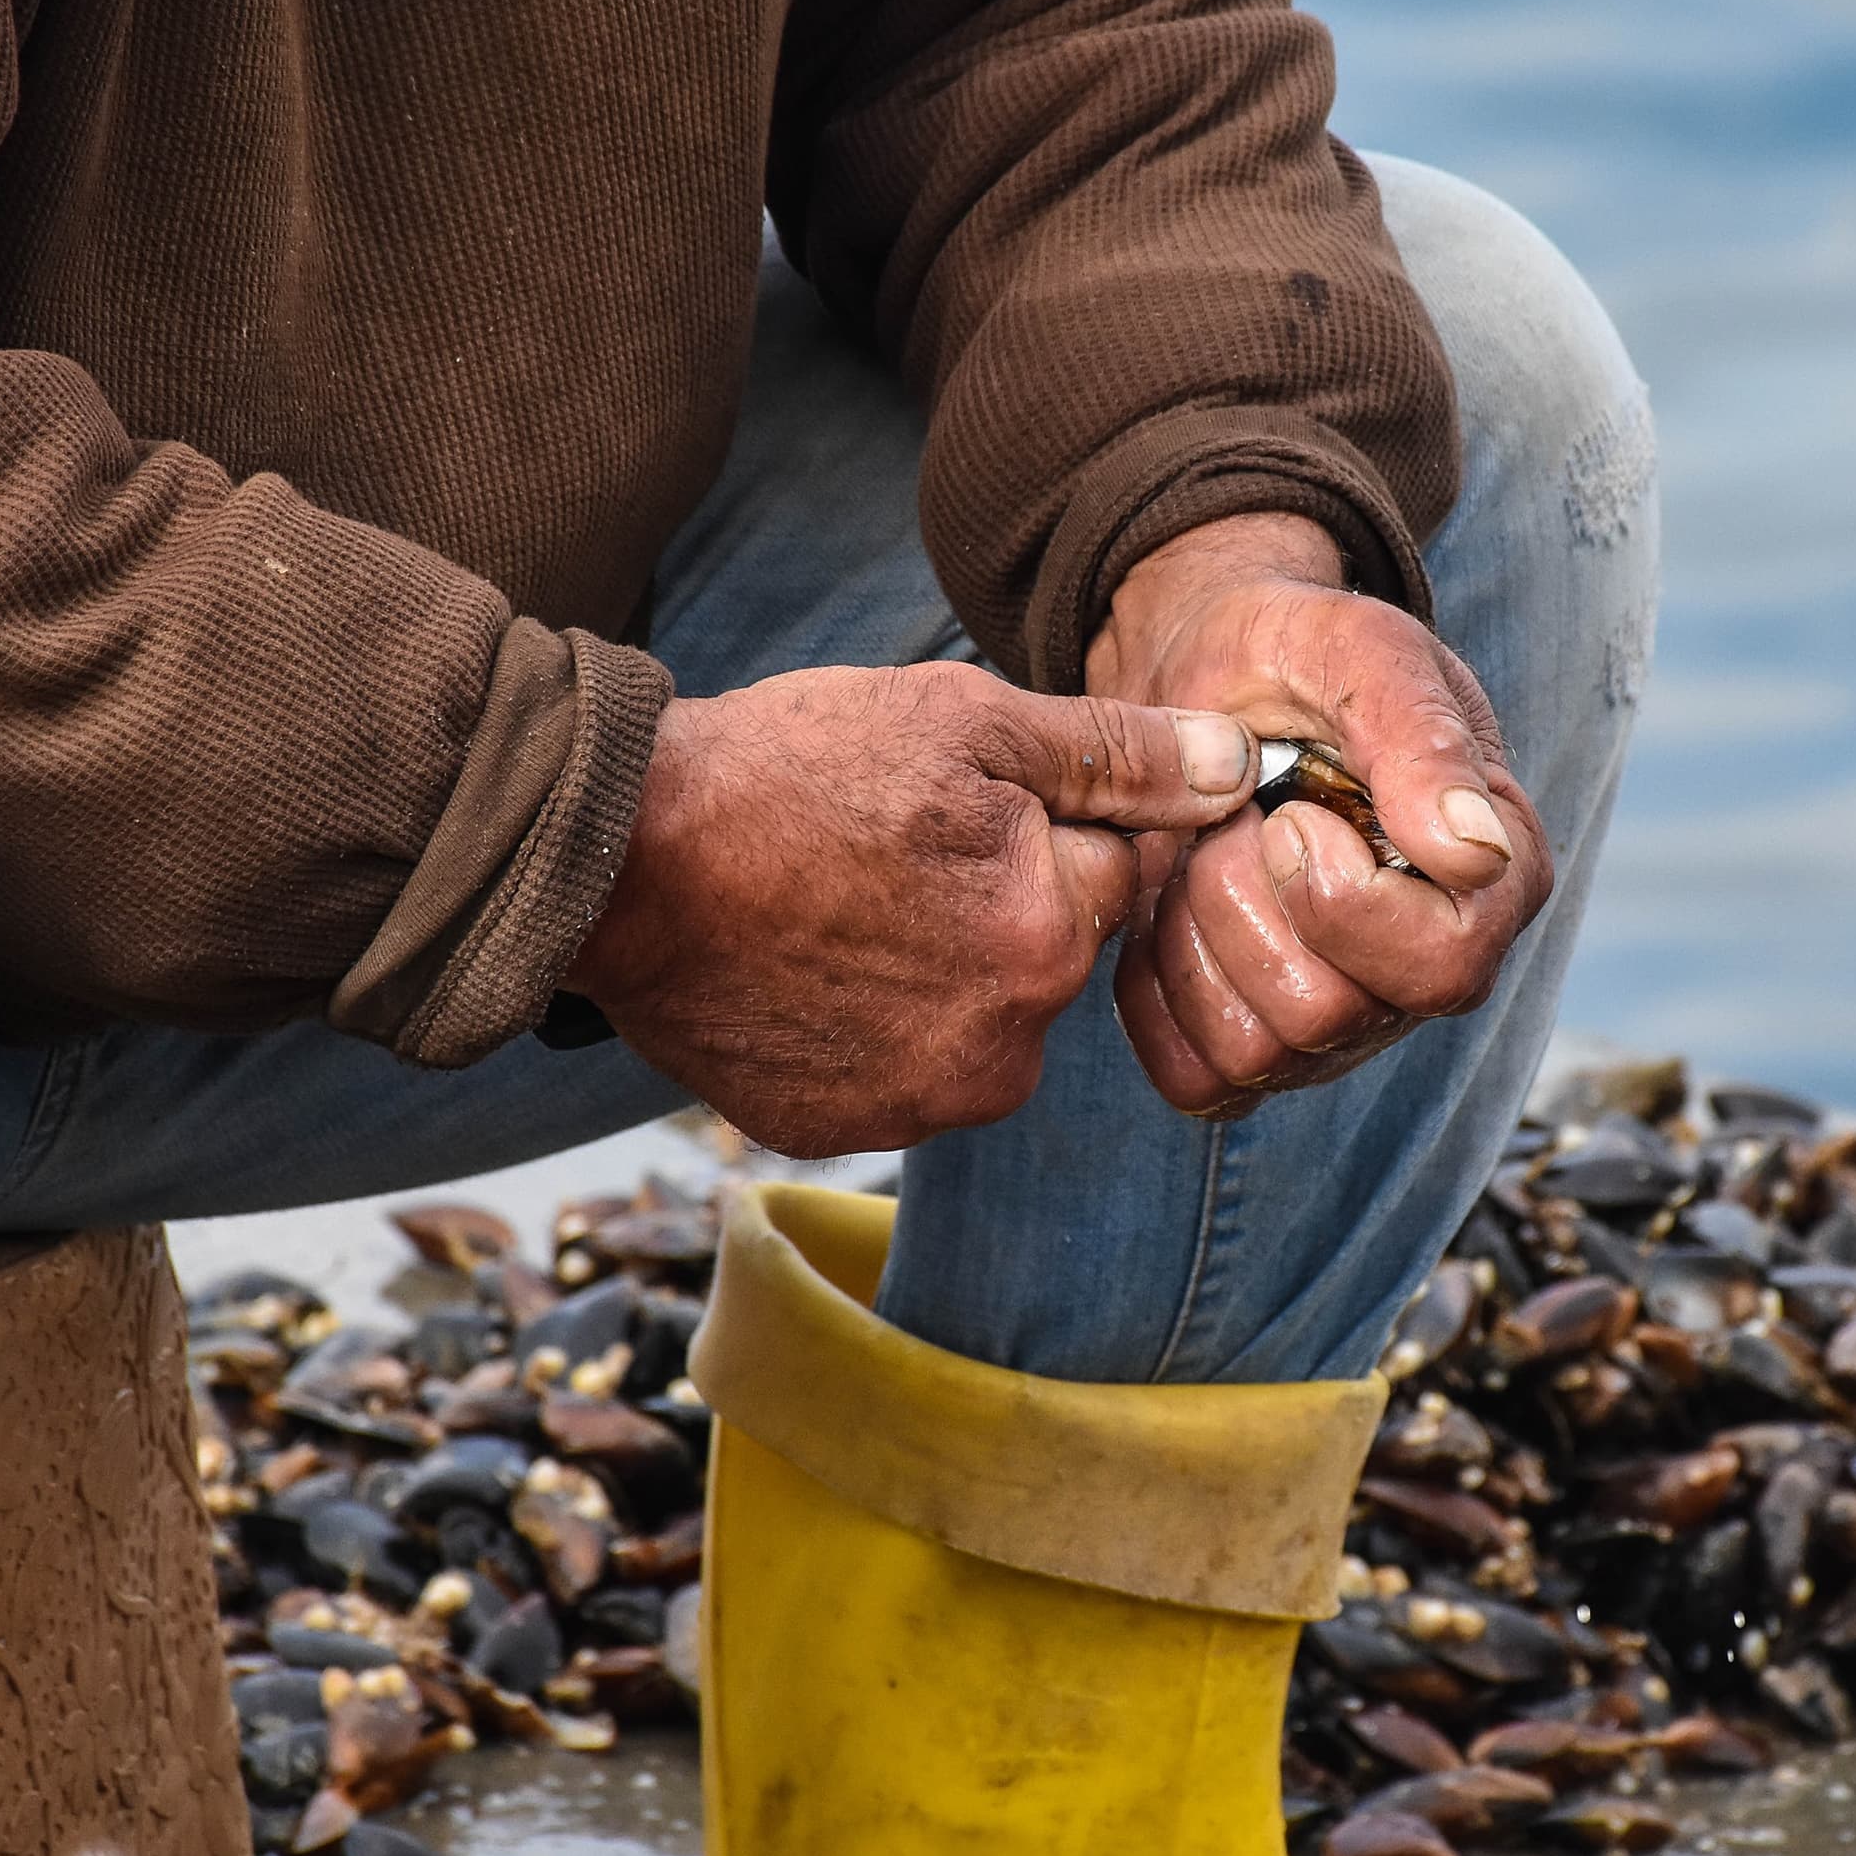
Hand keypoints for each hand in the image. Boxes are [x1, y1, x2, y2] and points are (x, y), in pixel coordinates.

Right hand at [564, 662, 1254, 1155]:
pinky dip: (866, 1026)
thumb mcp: (967, 721)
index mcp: (1049, 939)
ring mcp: (915, 1105)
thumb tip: (1244, 767)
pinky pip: (893, 1072)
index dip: (1045, 823)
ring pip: (975, 1021)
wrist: (611, 864)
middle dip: (996, 903)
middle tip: (886, 847)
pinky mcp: (838, 1133)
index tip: (957, 803)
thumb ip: (1120, 755)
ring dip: (936, 970)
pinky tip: (803, 964)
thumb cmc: (787, 773)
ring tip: (838, 904)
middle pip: (1044, 957)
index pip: (1112, 875)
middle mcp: (1002, 1048)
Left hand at [1087, 512, 1552, 1118]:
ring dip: (1193, 938)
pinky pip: (1198, 1080)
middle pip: (1330, 1016)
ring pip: (1256, 1053)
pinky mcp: (1261, 1047)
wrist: (1208, 676)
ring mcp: (1349, 1020)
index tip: (1286, 815)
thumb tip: (1474, 850)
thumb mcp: (1362, 653)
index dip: (1341, 902)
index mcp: (1493, 879)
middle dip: (1243, 904)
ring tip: (1201, 854)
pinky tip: (1166, 910)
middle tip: (1232, 820)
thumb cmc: (1300, 657)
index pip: (1442, 968)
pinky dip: (1155, 994)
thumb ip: (1423, 739)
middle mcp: (1432, 966)